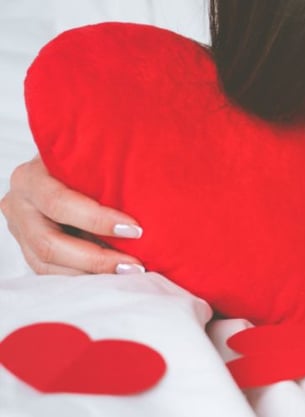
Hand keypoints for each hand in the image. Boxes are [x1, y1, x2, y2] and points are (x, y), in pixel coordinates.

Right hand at [0, 157, 144, 274]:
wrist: (65, 168)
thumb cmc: (87, 158)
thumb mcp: (92, 155)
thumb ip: (110, 167)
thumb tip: (158, 185)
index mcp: (30, 177)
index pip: (59, 202)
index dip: (97, 219)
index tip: (135, 229)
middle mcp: (19, 204)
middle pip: (49, 243)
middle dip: (95, 258)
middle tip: (134, 264)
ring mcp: (20, 230)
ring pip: (47, 264)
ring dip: (91, 273)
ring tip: (129, 272)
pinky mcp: (28, 249)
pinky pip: (51, 272)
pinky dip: (84, 276)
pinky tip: (112, 275)